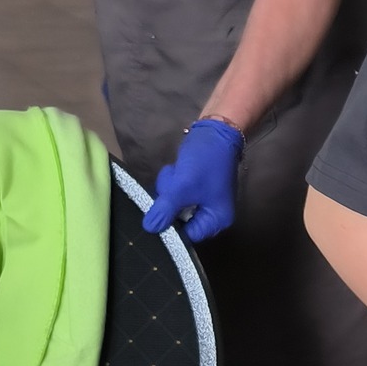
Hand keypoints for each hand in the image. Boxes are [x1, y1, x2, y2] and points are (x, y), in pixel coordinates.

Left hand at [143, 118, 243, 242]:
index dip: (170, 227)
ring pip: (175, 204)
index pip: (187, 236)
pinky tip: (177, 169)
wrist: (216, 130)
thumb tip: (150, 229)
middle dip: (170, 202)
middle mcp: (212, 214)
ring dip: (170, 188)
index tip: (155, 215)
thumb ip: (164, 210)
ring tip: (176, 172)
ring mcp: (203, 200)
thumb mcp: (182, 187)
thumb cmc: (205, 161)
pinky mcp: (196, 187)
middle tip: (172, 185)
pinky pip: (177, 192)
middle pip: (180, 220)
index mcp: (217, 220)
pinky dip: (174, 182)